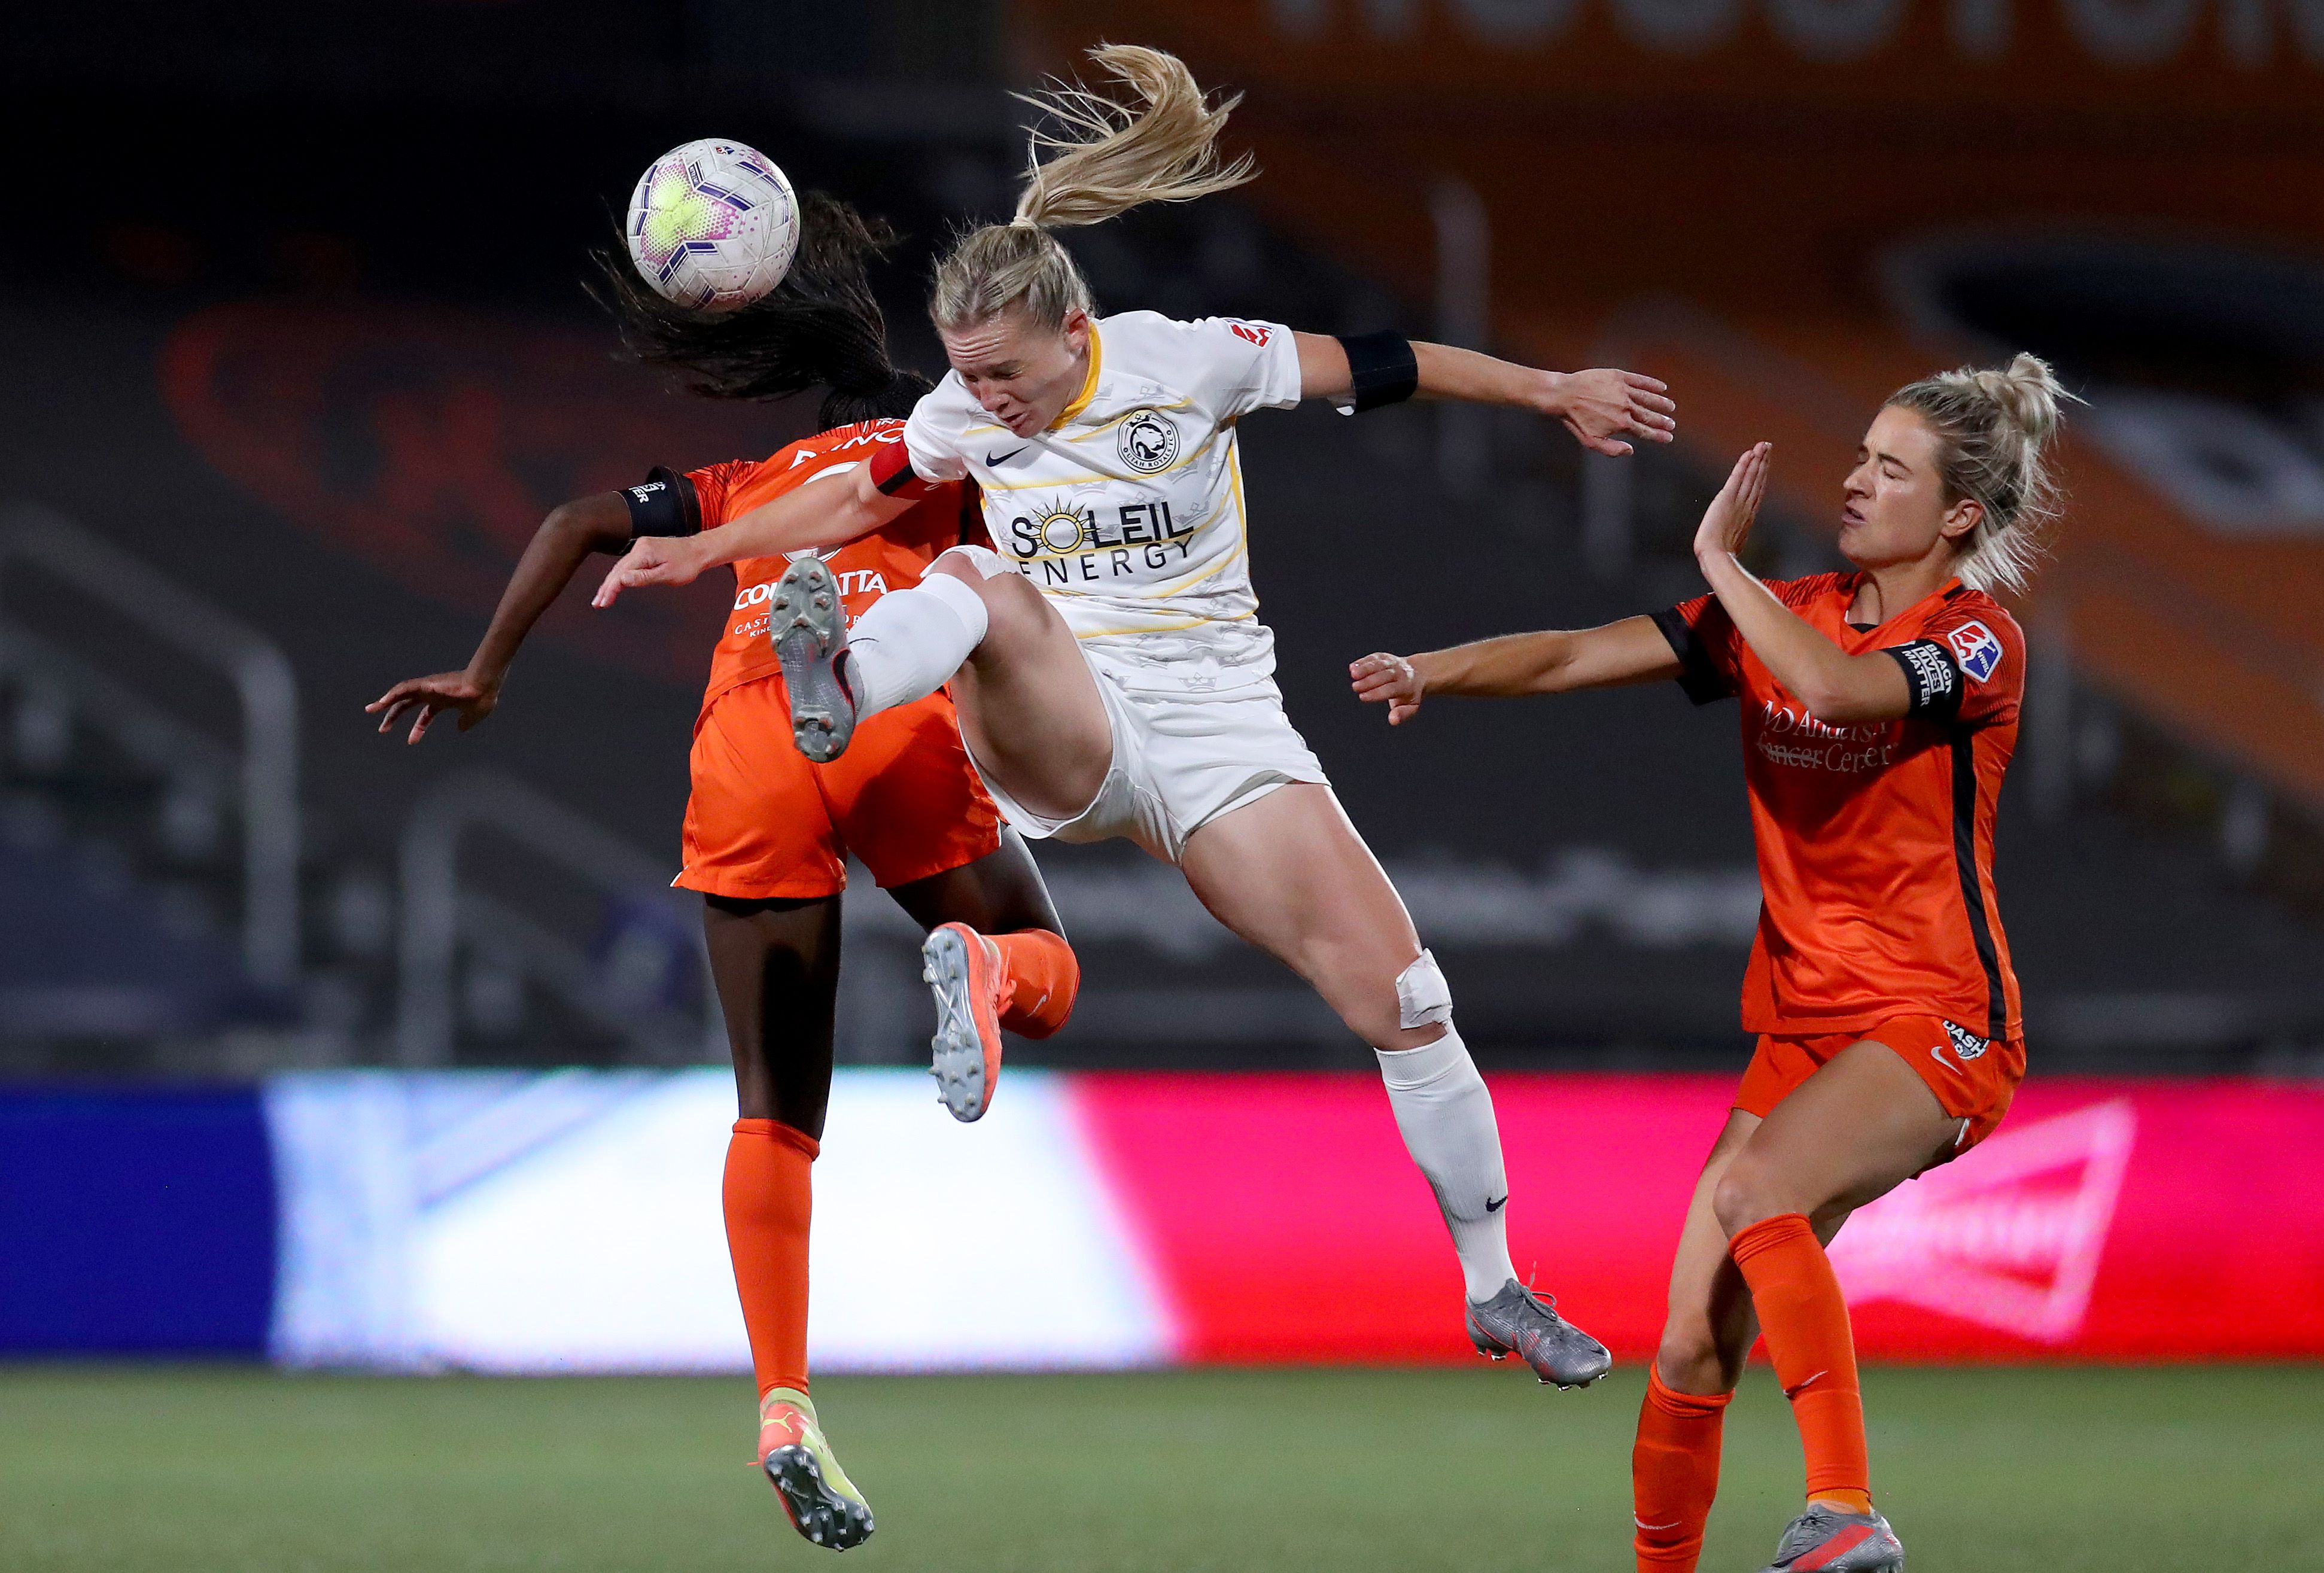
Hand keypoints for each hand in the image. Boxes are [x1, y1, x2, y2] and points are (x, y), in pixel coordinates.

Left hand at [366, 671, 497, 744]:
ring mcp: (428, 687)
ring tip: (371, 710)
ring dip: (385, 702)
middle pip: (407, 704)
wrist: (484, 686)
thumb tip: (460, 728)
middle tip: (382, 729)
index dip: (418, 729)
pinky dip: (391, 694)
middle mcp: (432, 692)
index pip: (425, 715)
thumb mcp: (473, 716)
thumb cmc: (482, 698)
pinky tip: (381, 702)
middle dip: (393, 716)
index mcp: (443, 701)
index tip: (411, 742)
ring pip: (400, 693)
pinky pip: (403, 688)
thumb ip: (465, 722)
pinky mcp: (426, 684)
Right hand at [592, 534, 702, 607]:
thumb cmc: (687, 564)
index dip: (610, 589)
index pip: (621, 573)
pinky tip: (614, 585)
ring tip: (602, 598)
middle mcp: (639, 547)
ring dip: (611, 583)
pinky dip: (620, 576)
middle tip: (597, 604)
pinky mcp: (644, 550)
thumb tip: (622, 580)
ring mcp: (641, 547)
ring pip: (621, 567)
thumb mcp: (666, 575)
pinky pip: (628, 564)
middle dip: (606, 588)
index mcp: (644, 553)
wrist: (698, 550)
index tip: (603, 602)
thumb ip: (643, 578)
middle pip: (617, 570)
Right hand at [1350, 652, 1425, 725]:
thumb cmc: (1409, 694)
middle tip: (1355, 687)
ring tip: (1353, 673)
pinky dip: (1363, 661)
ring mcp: (1392, 663)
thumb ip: (1403, 714)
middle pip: (1383, 675)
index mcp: (1406, 686)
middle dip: (1369, 681)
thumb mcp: (1411, 706)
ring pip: (1378, 664)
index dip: (1376, 693)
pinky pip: (1374, 657)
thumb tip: (1393, 720)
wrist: (1418, 672)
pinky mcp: (1384, 657)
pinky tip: (1352, 667)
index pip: (1390, 689)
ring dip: (1365, 668)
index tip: (1363, 697)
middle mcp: (1399, 672)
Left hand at [1546, 368, 1675, 456]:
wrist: (1563, 394)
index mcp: (1621, 424)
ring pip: (1648, 398)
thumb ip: (1611, 449)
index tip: (1669, 437)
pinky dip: (1652, 384)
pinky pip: (1640, 380)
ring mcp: (1623, 390)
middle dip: (1662, 421)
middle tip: (1672, 424)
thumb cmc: (1575, 420)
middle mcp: (1626, 407)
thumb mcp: (1590, 441)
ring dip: (1661, 402)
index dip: (1659, 435)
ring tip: (1670, 406)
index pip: (1645, 431)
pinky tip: (1662, 387)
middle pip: (1649, 415)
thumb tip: (1631, 450)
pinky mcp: (1618, 376)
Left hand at [1693, 442, 1771, 562]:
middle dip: (1762, 463)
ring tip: (1762, 445)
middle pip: (1757, 480)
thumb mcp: (1731, 546)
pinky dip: (1743, 465)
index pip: (1756, 491)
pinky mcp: (1727, 498)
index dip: (1761, 476)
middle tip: (1767, 446)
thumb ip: (1734, 539)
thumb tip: (1734, 546)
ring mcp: (1738, 502)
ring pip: (1751, 476)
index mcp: (1747, 517)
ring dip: (1757, 459)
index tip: (1764, 463)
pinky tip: (1749, 453)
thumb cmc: (1719, 557)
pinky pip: (1738, 478)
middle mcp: (1746, 507)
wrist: (1715, 557)